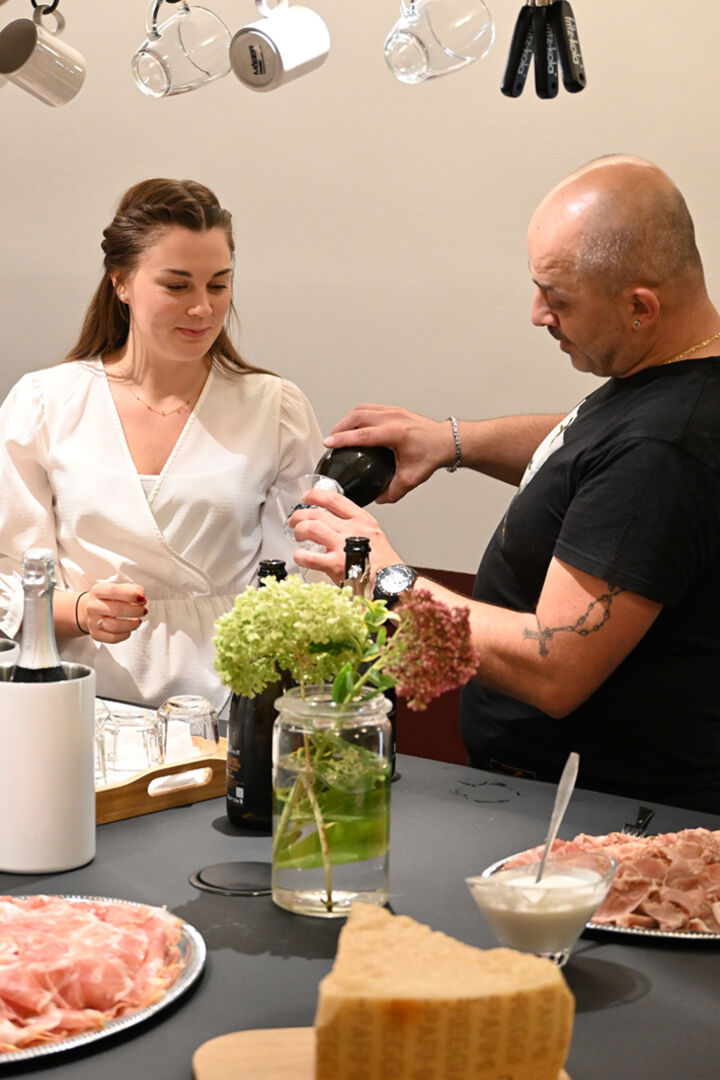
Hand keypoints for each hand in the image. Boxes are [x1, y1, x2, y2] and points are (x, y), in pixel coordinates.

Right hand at [78, 582, 146, 642]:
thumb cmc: (109, 599)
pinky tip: (129, 629)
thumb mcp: (119, 588)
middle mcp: (93, 606)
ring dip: (132, 624)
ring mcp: (92, 621)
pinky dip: (125, 635)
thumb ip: (132, 590)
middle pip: (117, 610)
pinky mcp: (95, 634)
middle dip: (136, 611)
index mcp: (98, 590)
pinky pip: (113, 638)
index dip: (131, 595)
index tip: (142, 598)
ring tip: (138, 621)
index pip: (114, 591)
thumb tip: (141, 598)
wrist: (91, 609)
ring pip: (115, 626)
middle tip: (143, 611)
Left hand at [290, 488, 402, 583]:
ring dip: (299, 530)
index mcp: (362, 520)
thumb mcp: (375, 536)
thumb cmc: (384, 565)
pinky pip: (309, 556)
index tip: (307, 498)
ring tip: (298, 536)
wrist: (392, 584)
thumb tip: (333, 527)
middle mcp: (352, 530)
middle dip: (300, 515)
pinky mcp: (336, 565)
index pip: (334, 499)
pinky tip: (300, 557)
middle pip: (317, 513)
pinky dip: (300, 555)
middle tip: (295, 521)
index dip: (315, 495)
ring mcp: (343, 547)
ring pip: (311, 527)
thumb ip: (355, 529)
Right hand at [324, 403, 456, 502]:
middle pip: (357, 417)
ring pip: (362, 409)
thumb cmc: (433, 454)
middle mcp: (393, 418)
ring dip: (347, 419)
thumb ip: (392, 491)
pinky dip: (357, 415)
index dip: (342, 439)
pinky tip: (354, 424)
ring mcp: (393, 411)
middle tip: (331, 439)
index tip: (329, 442)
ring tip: (339, 431)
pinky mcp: (394, 410)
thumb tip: (378, 498)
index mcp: (395, 434)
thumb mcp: (411, 478)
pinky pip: (370, 408)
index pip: (362, 434)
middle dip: (340, 427)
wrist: (447, 441)